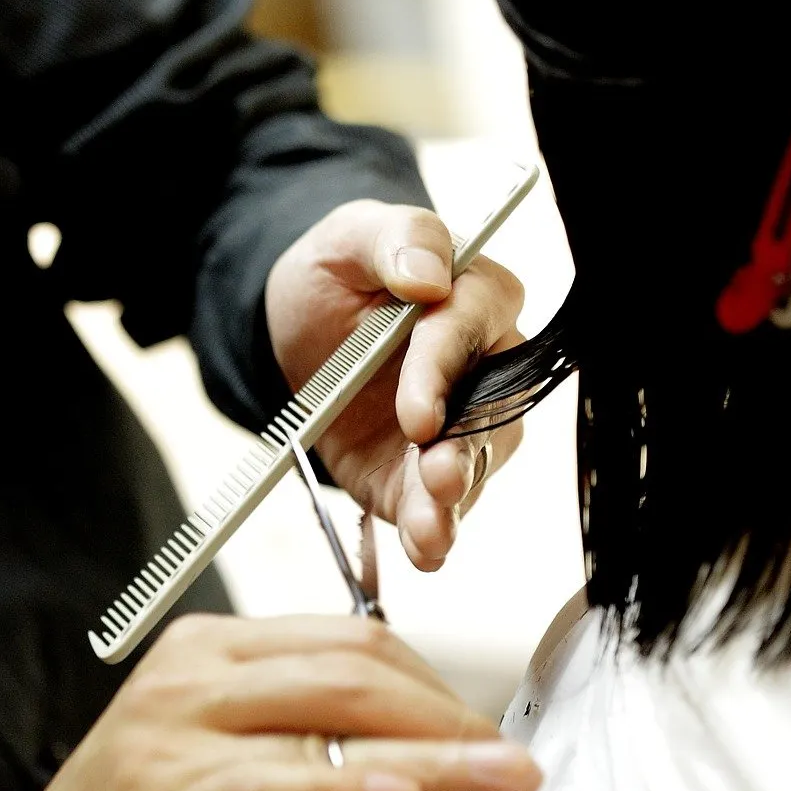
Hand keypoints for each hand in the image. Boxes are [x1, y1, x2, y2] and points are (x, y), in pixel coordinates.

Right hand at [0, 613, 538, 790]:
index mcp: (217, 654)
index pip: (357, 644)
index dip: (441, 694)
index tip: (497, 747)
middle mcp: (194, 674)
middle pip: (355, 668)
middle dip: (451, 721)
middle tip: (516, 772)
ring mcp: (173, 731)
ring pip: (330, 717)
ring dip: (432, 755)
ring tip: (500, 790)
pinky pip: (274, 780)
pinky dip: (350, 788)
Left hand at [265, 200, 526, 569]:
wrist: (300, 332)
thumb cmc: (339, 273)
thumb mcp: (350, 237)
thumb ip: (397, 239)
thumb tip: (427, 275)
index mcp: (479, 298)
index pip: (471, 333)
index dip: (443, 374)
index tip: (416, 414)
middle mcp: (488, 369)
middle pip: (490, 412)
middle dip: (463, 451)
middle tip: (437, 478)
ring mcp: (461, 429)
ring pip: (474, 467)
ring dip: (452, 502)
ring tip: (430, 531)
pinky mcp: (425, 476)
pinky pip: (441, 508)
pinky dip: (434, 535)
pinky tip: (425, 553)